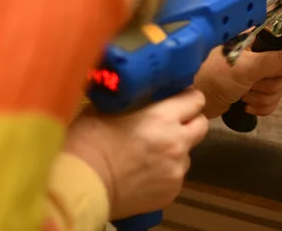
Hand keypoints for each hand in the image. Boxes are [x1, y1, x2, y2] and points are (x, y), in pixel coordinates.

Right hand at [63, 88, 208, 219]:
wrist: (80, 185)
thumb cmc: (87, 142)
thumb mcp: (110, 107)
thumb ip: (136, 99)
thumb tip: (141, 90)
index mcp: (163, 116)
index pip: (196, 99)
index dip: (188, 98)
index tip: (179, 99)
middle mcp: (177, 142)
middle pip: (201, 125)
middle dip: (189, 122)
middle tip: (170, 125)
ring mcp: (176, 169)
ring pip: (188, 154)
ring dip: (176, 151)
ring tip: (150, 154)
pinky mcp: (171, 191)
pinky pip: (176, 176)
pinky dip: (165, 173)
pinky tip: (144, 174)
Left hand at [194, 31, 281, 118]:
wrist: (193, 98)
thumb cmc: (214, 75)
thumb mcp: (246, 67)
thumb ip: (277, 62)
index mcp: (260, 36)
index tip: (280, 68)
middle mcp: (262, 51)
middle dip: (272, 84)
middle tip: (253, 84)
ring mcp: (259, 71)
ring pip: (281, 87)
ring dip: (265, 96)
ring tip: (245, 95)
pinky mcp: (255, 88)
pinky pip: (273, 99)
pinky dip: (262, 105)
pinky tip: (246, 105)